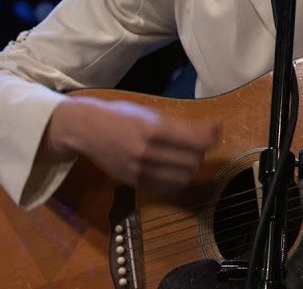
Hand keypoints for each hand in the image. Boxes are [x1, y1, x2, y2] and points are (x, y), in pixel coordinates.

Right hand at [45, 95, 220, 196]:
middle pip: (192, 161)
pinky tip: (174, 169)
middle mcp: (146, 152)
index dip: (211, 136)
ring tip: (186, 156)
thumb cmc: (121, 115)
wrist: (87, 129)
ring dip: (191, 167)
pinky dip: (177, 180)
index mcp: (153, 129)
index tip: (215, 128)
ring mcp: (139, 170)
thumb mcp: (151, 113)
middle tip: (198, 142)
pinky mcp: (134, 182)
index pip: (196, 140)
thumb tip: (214, 128)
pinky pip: (167, 188)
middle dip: (201, 152)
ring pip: (182, 177)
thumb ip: (182, 124)